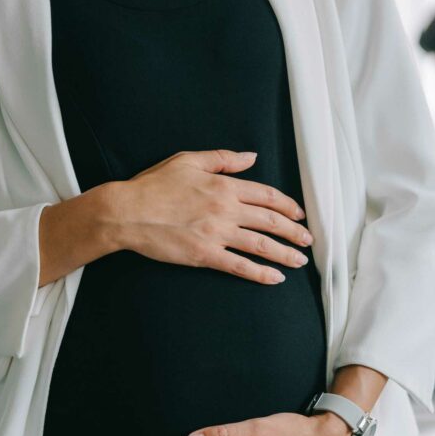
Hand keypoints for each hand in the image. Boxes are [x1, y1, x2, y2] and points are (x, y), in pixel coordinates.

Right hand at [112, 149, 313, 283]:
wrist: (126, 212)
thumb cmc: (153, 185)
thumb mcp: (188, 161)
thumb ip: (224, 159)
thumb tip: (252, 157)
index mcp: (223, 186)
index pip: (267, 195)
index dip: (288, 206)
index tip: (299, 215)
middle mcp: (225, 209)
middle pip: (270, 221)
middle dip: (294, 232)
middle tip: (308, 240)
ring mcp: (216, 233)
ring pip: (261, 244)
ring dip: (285, 253)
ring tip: (300, 260)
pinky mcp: (204, 255)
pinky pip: (239, 266)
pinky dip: (260, 273)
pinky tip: (275, 277)